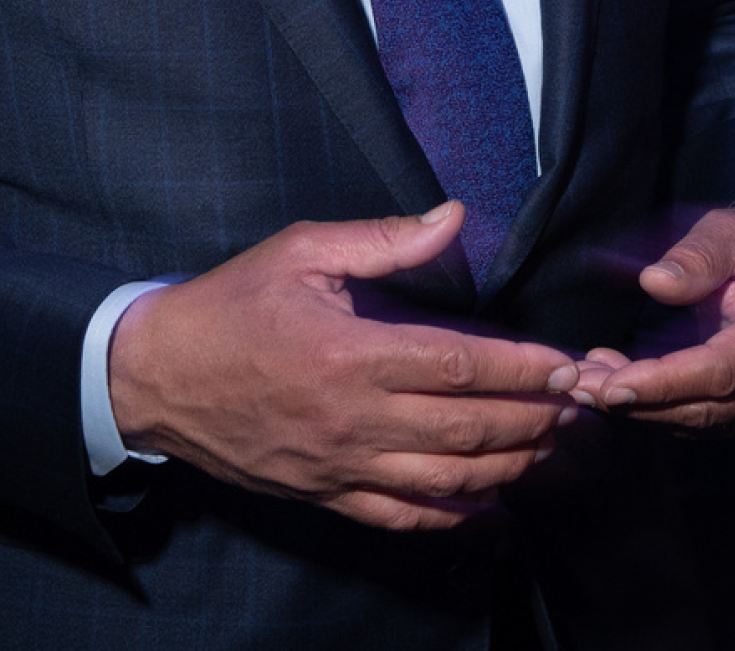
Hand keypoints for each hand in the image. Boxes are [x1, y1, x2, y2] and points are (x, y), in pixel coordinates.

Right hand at [109, 201, 580, 530]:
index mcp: (351, 353)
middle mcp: (353, 418)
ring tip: (549, 444)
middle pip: (468, 430)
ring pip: (447, 481)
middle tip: (578, 405)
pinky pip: (402, 518)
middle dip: (535, 418)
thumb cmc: (231, 304)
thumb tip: (455, 217)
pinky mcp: (326, 495)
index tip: (568, 364)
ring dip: (509, 466)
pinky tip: (493, 506)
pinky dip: (455, 518)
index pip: (461, 366)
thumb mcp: (301, 250)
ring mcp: (340, 465)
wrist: (155, 378)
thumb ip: (384, 239)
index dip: (524, 368)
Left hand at [570, 201, 734, 432]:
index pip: (722, 370)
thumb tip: (655, 282)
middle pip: (705, 407)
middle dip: (638, 401)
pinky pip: (698, 420)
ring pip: (696, 421)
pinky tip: (613, 384)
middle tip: (579, 385)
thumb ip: (700, 254)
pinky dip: (653, 408)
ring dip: (638, 409)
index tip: (613, 386)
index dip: (666, 382)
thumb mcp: (734, 230)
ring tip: (587, 381)